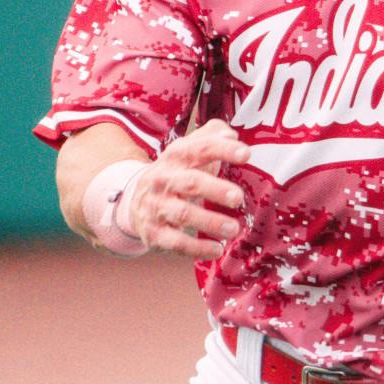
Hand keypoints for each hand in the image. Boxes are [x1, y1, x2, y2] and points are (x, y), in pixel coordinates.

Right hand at [126, 119, 250, 259]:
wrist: (136, 199)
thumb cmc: (179, 172)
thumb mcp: (190, 150)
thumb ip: (212, 136)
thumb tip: (232, 134)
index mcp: (176, 157)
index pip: (200, 148)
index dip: (223, 149)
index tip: (247, 154)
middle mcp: (164, 180)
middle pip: (190, 182)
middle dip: (215, 189)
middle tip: (238, 197)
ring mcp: (157, 207)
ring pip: (182, 214)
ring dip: (210, 222)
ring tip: (234, 228)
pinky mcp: (154, 233)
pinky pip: (175, 242)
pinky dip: (196, 248)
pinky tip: (217, 249)